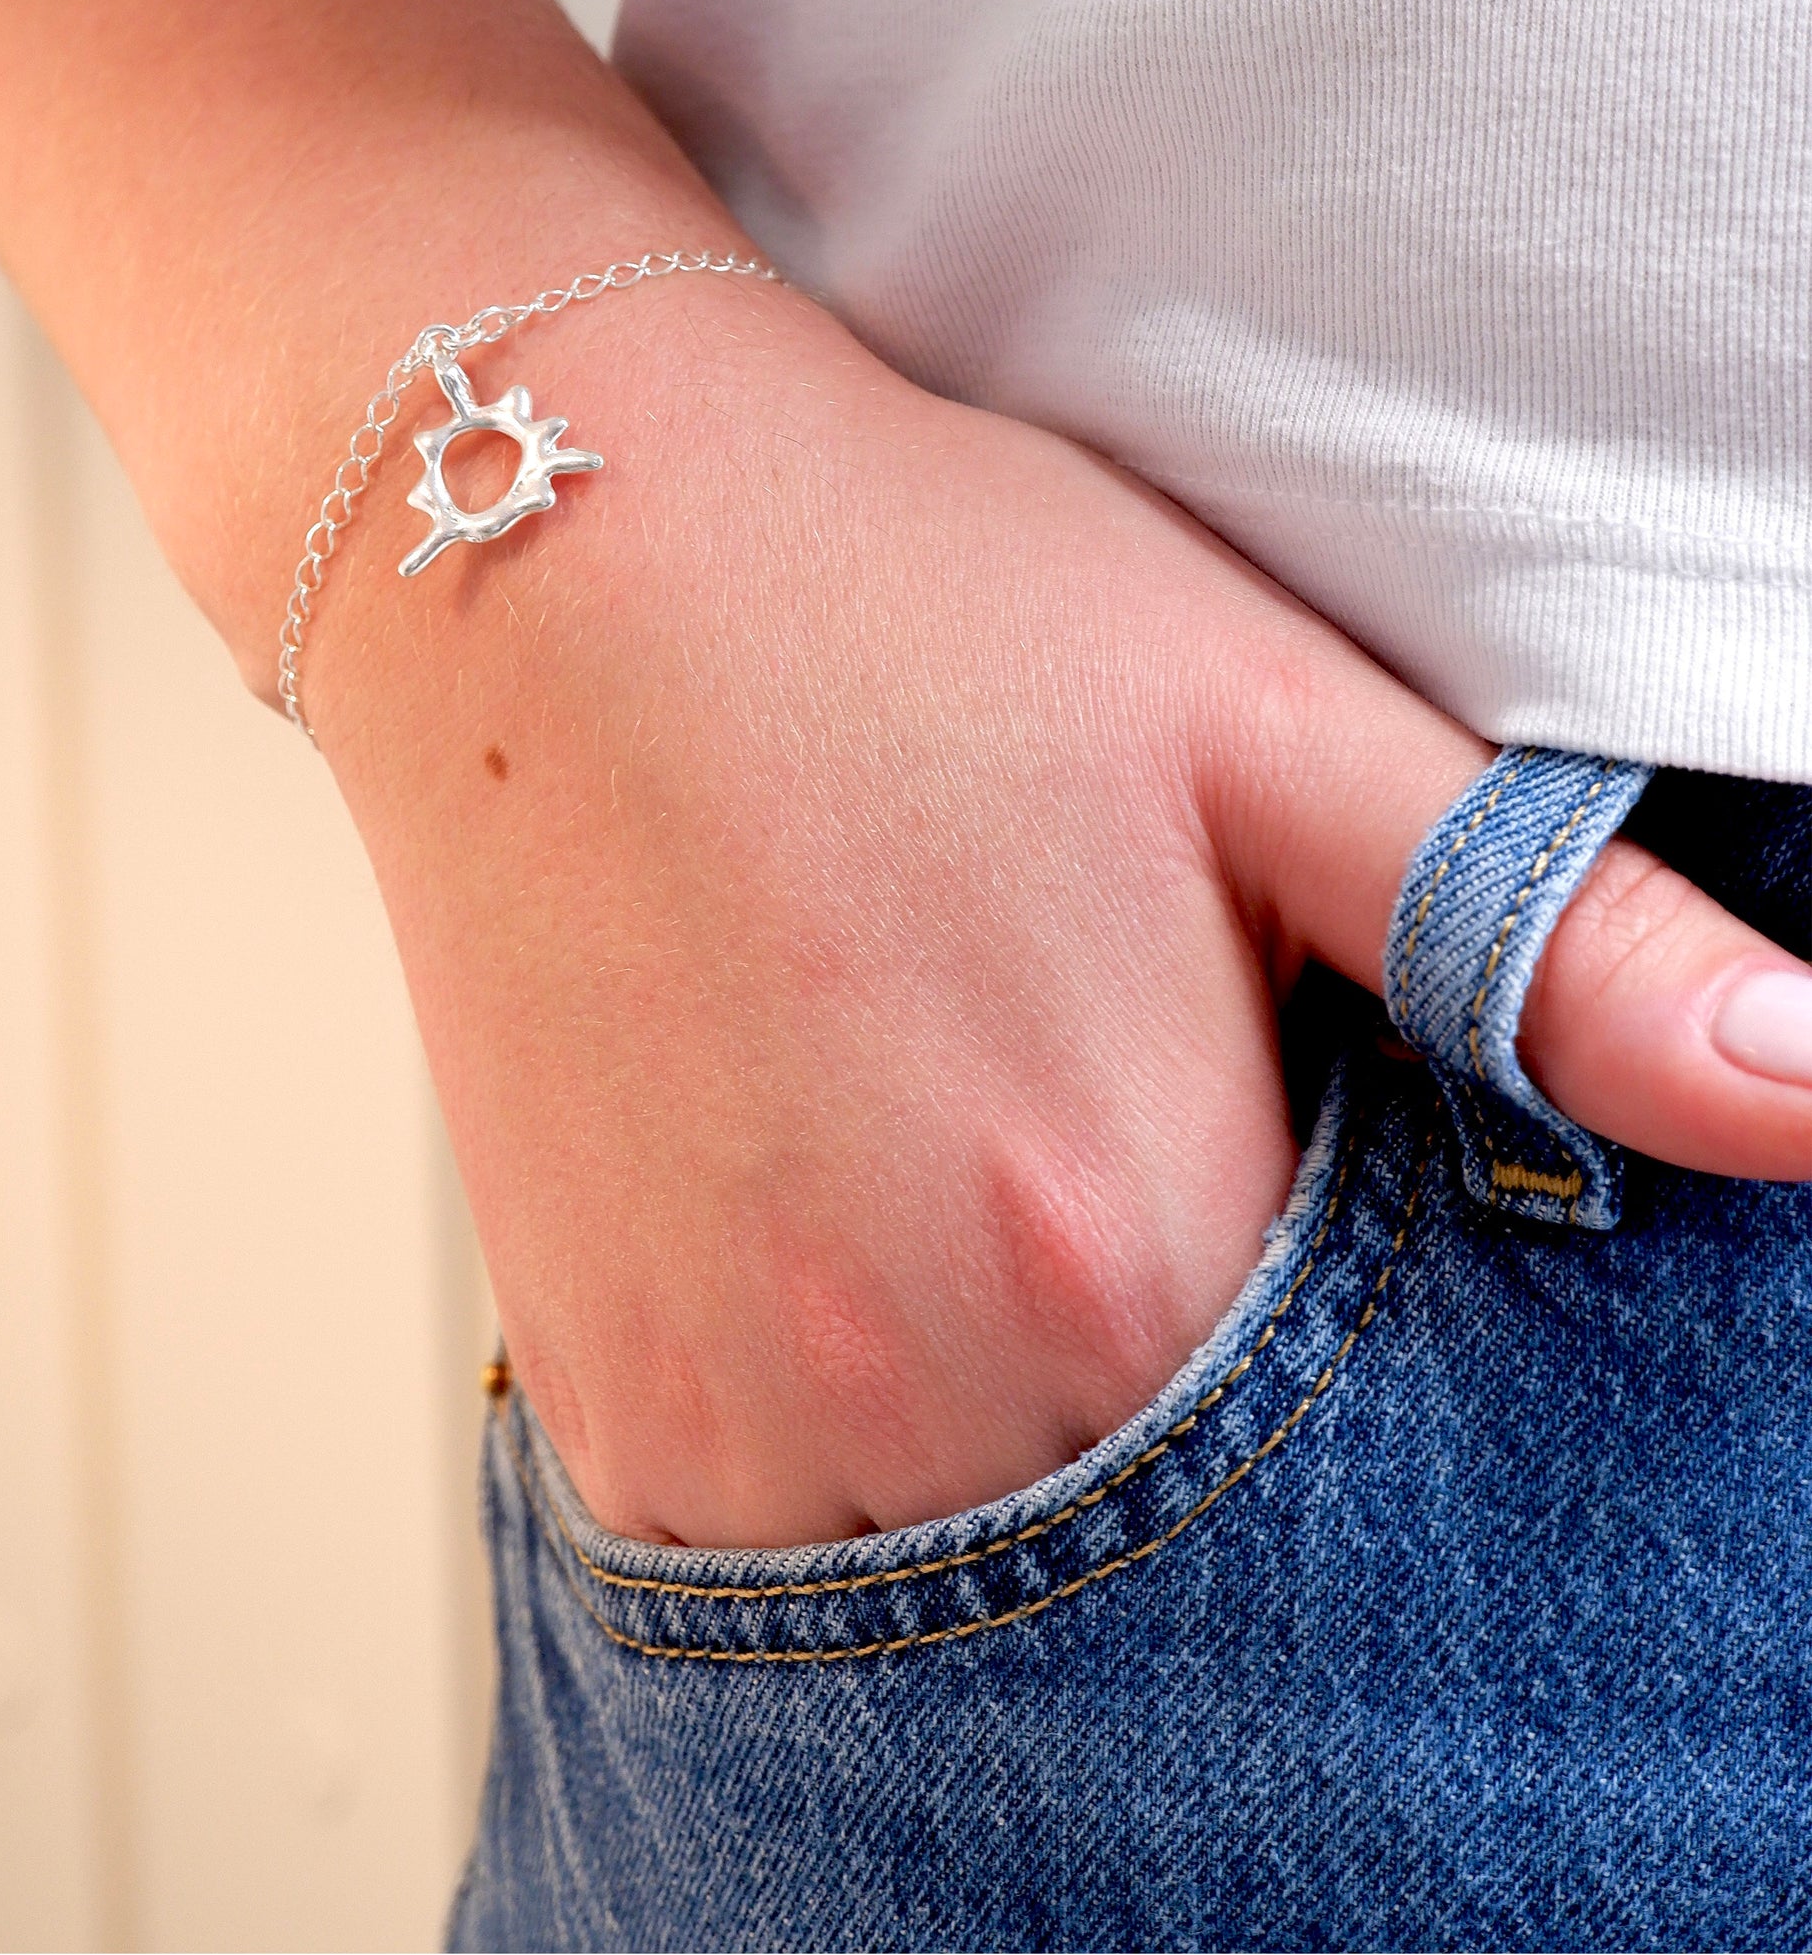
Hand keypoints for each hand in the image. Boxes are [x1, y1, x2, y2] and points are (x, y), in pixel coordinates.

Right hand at [300, 264, 1811, 1550]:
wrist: (551, 535)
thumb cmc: (910, 600)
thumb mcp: (1264, 721)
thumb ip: (1546, 944)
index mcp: (1119, 1232)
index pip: (1361, 1465)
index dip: (1369, 1330)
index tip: (1295, 1161)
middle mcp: (908, 1374)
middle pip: (1158, 1535)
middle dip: (1199, 1386)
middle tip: (1125, 1136)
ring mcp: (725, 1402)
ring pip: (967, 1561)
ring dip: (1023, 1431)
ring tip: (983, 1180)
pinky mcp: (598, 1387)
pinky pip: (778, 1542)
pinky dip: (860, 1447)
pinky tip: (856, 1242)